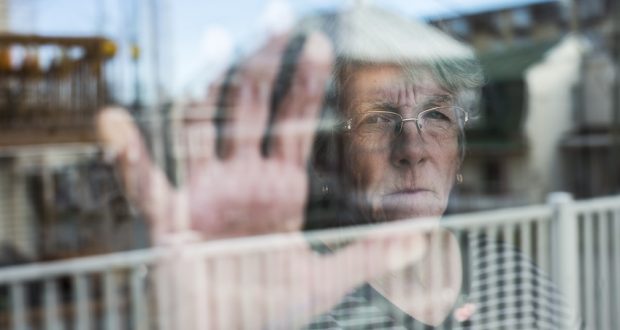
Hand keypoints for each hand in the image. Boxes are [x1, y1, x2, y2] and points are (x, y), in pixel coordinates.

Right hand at [96, 33, 432, 328]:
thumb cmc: (269, 310)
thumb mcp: (325, 281)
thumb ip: (370, 256)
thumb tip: (422, 236)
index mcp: (279, 188)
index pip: (293, 123)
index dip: (305, 82)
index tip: (318, 42)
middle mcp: (241, 181)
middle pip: (250, 109)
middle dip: (263, 64)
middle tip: (277, 18)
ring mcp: (204, 195)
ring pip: (200, 128)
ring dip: (205, 85)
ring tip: (212, 42)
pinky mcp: (171, 222)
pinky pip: (143, 183)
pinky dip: (127, 155)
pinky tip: (114, 122)